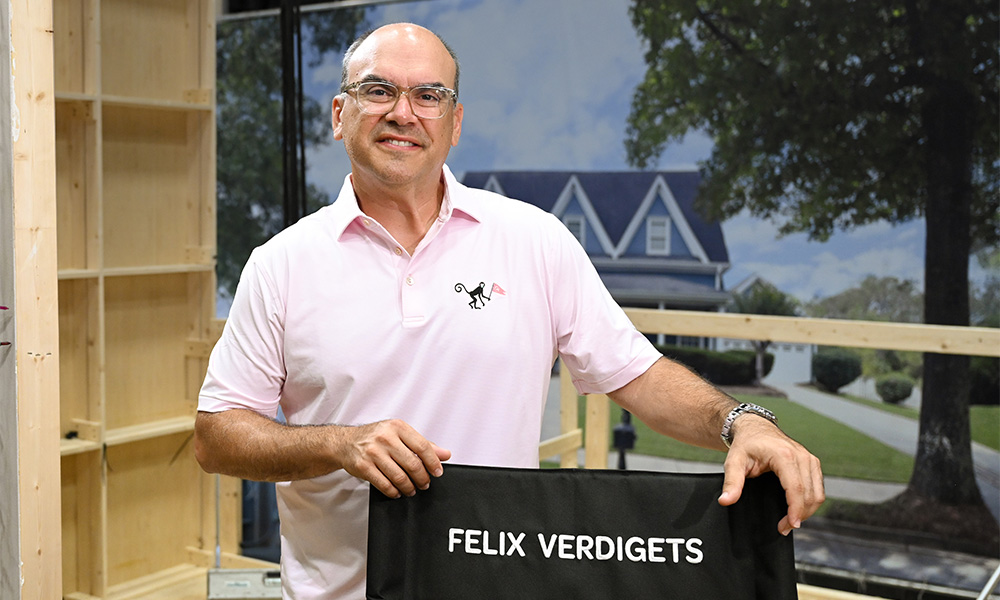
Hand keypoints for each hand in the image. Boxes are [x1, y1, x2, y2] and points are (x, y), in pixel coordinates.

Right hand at [337, 419, 451, 497]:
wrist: (345, 442)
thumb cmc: (374, 437)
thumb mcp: (400, 434)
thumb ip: (423, 444)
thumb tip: (445, 454)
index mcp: (397, 427)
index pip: (422, 446)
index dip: (433, 462)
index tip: (437, 472)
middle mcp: (385, 438)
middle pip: (412, 463)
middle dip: (422, 478)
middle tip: (424, 484)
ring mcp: (373, 452)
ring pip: (399, 476)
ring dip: (409, 487)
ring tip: (412, 489)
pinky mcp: (364, 466)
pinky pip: (384, 484)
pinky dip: (394, 491)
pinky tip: (397, 491)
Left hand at [717, 415, 823, 535]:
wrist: (754, 428)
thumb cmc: (746, 443)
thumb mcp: (734, 462)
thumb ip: (731, 482)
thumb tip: (726, 500)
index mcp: (784, 455)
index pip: (796, 488)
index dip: (795, 509)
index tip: (790, 524)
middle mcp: (801, 456)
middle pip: (809, 494)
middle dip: (800, 515)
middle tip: (784, 527)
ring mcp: (809, 459)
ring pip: (818, 493)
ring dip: (807, 511)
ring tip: (790, 521)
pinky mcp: (812, 463)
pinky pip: (818, 487)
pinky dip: (811, 501)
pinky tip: (798, 509)